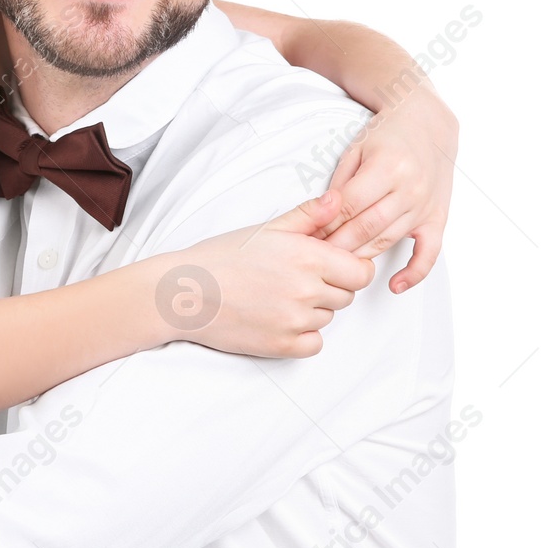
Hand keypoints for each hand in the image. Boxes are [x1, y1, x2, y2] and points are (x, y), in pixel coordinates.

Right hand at [155, 191, 374, 358]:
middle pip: (347, 296)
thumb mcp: (266, 229)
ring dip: (312, 310)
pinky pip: (314, 343)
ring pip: (328, 318)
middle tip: (295, 278)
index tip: (332, 266)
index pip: (362, 272)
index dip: (351, 268)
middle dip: (330, 287)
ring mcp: (295, 321)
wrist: (185, 293)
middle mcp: (307, 290)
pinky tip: (278, 318)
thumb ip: (308, 216)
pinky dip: (302, 335)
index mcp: (307, 257)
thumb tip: (337, 201)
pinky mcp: (283, 346)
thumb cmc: (221, 258)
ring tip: (278, 296)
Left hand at [321, 89, 457, 293]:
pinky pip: (429, 253)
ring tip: (337, 269)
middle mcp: (410, 189)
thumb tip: (323, 217)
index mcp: (387, 167)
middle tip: (315, 259)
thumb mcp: (356, 149)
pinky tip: (395, 285)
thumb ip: (341, 183)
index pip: (349, 207)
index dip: (326, 225)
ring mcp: (425, 206)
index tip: (307, 239)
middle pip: (366, 228)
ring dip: (361, 258)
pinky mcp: (437, 218)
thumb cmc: (387, 135)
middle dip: (337, 246)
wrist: (427, 124)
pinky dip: (414, 273)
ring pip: (388, 241)